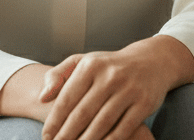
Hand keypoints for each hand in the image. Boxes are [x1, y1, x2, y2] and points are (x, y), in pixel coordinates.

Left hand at [39, 36, 193, 139]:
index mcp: (91, 65)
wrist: (152, 61)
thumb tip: (42, 97)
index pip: (67, 97)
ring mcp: (129, 90)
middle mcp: (110, 76)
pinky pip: (122, 129)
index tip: (46, 136)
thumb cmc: (109, 65)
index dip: (54, 120)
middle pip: (82, 113)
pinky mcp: (144, 103)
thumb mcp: (83, 61)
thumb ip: (59, 75)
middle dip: (66, 135)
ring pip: (102, 124)